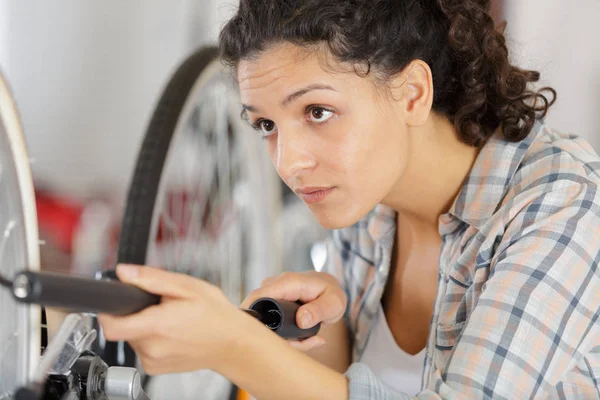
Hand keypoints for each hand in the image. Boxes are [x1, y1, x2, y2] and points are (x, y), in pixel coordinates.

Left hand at [97, 264, 254, 374]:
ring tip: (171, 319)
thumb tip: (124, 272)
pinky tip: (172, 333)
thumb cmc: (215, 315)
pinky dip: (151, 339)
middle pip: (124, 327)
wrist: (233, 343)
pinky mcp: (156, 369)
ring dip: (145, 326)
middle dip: (136, 313)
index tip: (115, 302)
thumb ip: (151, 279)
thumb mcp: (186, 286)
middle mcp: (152, 348)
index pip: (111, 326)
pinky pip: (142, 349)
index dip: (106, 312)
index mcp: (157, 326)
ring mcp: (153, 361)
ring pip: (133, 338)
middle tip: (161, 305)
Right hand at [241, 271, 346, 351]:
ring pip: (264, 320)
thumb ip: (318, 311)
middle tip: (298, 345)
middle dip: (272, 335)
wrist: (330, 288)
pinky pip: (270, 321)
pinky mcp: (271, 302)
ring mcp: (271, 294)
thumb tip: (301, 320)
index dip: (251, 315)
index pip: (257, 296)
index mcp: (287, 283)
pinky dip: (283, 335)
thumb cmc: (331, 294)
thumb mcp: (333, 303)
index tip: (258, 337)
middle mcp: (274, 286)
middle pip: (258, 313)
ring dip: (281, 337)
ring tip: (306, 341)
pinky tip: (301, 338)